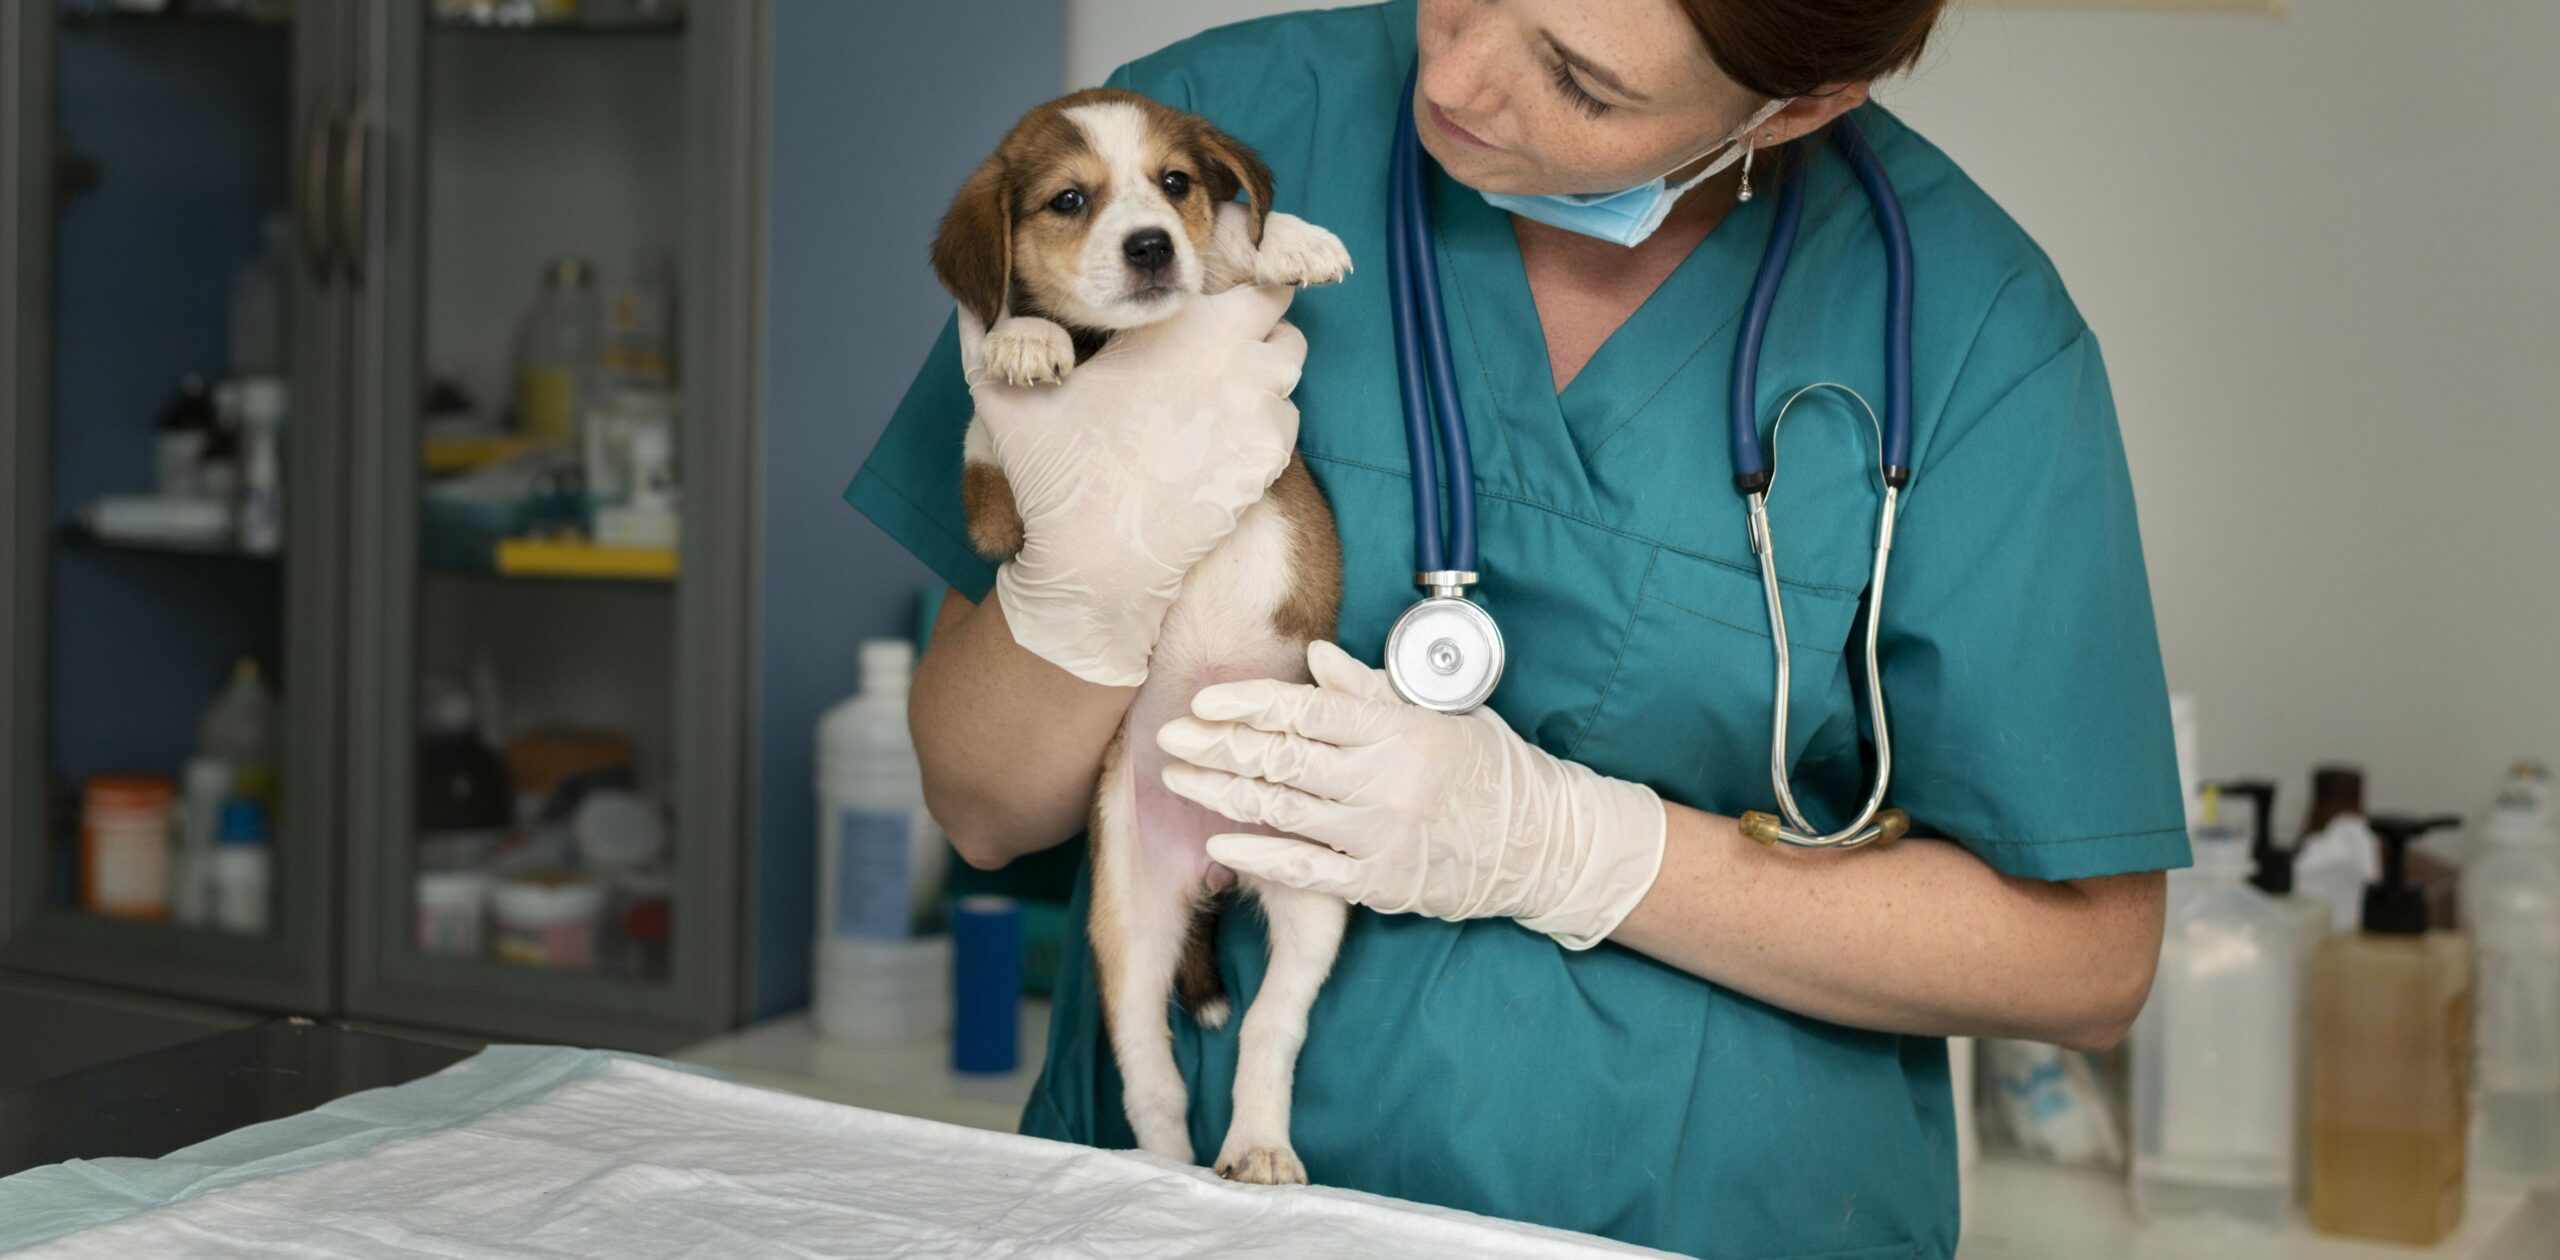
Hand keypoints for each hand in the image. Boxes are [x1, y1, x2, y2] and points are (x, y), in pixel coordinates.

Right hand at [957, 287, 1308, 687]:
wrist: (1099, 565)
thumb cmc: (1053, 476)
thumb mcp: (1004, 393)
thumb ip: (988, 333)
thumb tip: (972, 300)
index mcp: (1179, 324)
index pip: (1245, 272)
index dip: (1232, 280)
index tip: (1209, 298)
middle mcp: (1234, 357)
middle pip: (1279, 311)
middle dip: (1254, 320)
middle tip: (1212, 347)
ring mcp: (1260, 409)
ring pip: (1287, 364)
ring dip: (1261, 368)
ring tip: (1211, 395)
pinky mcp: (1271, 459)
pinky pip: (1286, 419)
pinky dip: (1263, 422)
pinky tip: (1217, 440)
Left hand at [1154, 641, 1667, 948]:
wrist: (1544, 845)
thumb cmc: (1492, 768)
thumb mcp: (1442, 714)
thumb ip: (1373, 690)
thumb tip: (1315, 656)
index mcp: (1401, 730)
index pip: (1307, 710)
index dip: (1247, 703)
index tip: (1204, 701)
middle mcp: (1386, 781)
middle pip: (1282, 758)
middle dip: (1216, 745)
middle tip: (1169, 736)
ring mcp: (1381, 836)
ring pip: (1283, 810)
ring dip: (1221, 792)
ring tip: (1178, 778)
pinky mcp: (1380, 883)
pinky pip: (1305, 869)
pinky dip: (1258, 855)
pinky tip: (1219, 841)